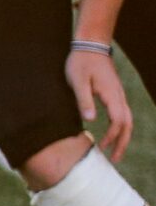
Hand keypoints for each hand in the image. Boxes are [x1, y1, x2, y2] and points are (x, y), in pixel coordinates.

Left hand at [70, 47, 133, 161]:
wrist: (90, 46)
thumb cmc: (81, 63)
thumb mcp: (77, 81)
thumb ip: (83, 100)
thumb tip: (90, 120)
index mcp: (112, 95)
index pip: (119, 121)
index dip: (113, 136)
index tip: (103, 146)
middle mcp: (120, 97)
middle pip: (128, 124)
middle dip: (123, 142)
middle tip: (116, 159)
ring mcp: (119, 95)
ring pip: (127, 120)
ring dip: (122, 137)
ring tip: (114, 152)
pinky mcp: (115, 94)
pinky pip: (122, 114)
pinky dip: (120, 127)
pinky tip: (112, 134)